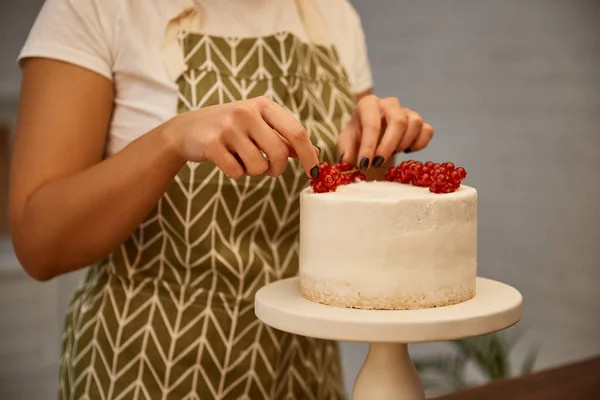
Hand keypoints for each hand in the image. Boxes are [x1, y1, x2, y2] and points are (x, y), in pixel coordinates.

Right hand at [166, 96, 319, 178]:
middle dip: (277, 169)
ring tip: (240, 158)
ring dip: (252, 171)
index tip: (313, 171)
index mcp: (263, 105)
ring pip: (259, 166)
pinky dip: (234, 173)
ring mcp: (229, 126)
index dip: (308, 154)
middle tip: (268, 169)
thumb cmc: (229, 129)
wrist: (186, 130)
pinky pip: (237, 172)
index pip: (296, 131)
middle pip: (280, 154)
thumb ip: (283, 137)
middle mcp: (247, 112)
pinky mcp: (212, 143)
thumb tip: (315, 152)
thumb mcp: (257, 125)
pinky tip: (225, 160)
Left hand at [337, 94, 433, 170]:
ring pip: (414, 124)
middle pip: (398, 121)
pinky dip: (419, 144)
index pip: (371, 124)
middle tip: (378, 163)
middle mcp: (389, 104)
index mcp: (368, 105)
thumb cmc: (357, 138)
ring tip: (391, 154)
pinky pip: (427, 130)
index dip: (368, 147)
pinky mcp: (419, 122)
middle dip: (389, 146)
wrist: (371, 138)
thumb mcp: (346, 144)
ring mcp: (406, 111)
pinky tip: (407, 151)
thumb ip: (345, 151)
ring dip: (403, 144)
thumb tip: (346, 161)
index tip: (364, 165)